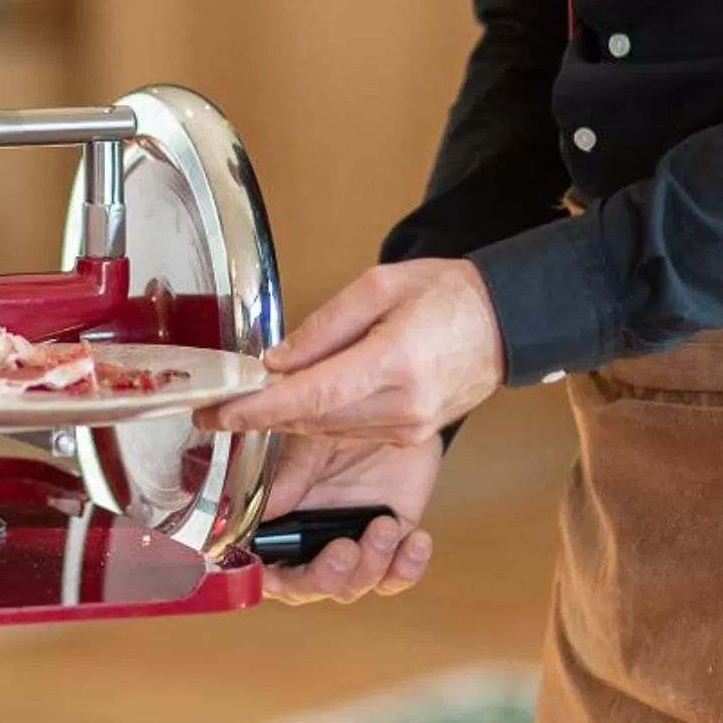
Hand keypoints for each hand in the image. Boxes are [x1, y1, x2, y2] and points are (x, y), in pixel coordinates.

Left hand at [200, 258, 504, 441]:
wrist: (507, 322)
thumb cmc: (448, 294)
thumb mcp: (380, 286)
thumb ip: (325, 326)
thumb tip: (277, 361)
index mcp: (393, 362)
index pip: (309, 396)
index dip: (257, 410)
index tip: (217, 415)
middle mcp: (401, 405)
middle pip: (312, 419)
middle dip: (260, 415)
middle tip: (215, 408)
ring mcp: (408, 427)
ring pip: (327, 430)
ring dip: (288, 417)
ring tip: (251, 401)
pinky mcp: (410, 436)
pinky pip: (350, 430)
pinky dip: (319, 418)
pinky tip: (301, 401)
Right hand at [255, 432, 442, 604]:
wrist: (402, 406)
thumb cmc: (345, 419)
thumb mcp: (311, 445)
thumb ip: (286, 480)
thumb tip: (250, 512)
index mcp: (286, 516)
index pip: (266, 565)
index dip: (267, 579)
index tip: (277, 576)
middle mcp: (315, 537)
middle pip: (307, 587)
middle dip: (325, 578)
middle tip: (345, 550)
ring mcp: (355, 542)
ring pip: (353, 586)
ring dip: (370, 564)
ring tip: (386, 526)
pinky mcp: (394, 543)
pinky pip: (397, 576)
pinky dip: (407, 567)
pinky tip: (416, 540)